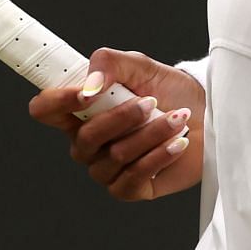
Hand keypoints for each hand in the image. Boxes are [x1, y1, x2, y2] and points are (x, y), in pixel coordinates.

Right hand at [29, 48, 203, 201]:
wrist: (206, 113)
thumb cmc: (169, 89)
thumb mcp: (139, 65)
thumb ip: (109, 63)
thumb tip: (89, 85)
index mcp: (80, 110)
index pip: (45, 110)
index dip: (57, 102)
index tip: (86, 94)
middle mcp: (88, 142)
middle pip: (84, 138)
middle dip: (122, 118)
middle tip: (151, 102)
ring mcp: (106, 167)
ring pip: (114, 157)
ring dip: (150, 134)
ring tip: (176, 119)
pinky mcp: (130, 187)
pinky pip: (132, 179)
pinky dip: (158, 157)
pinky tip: (177, 142)